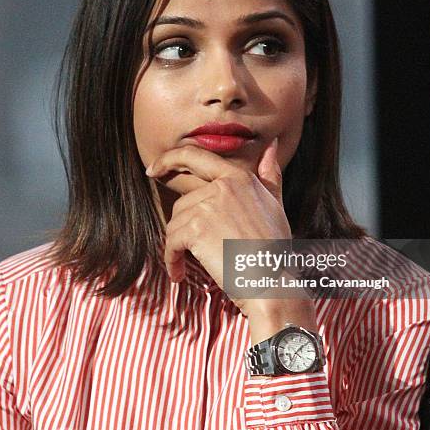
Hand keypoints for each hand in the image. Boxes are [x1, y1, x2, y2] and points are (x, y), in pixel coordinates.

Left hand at [145, 137, 291, 315]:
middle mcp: (223, 186)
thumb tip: (271, 146)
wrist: (272, 282)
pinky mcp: (196, 229)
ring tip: (189, 265)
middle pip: (184, 202)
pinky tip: (179, 273)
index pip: (195, 156)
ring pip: (175, 223)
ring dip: (179, 247)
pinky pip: (171, 242)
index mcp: (239, 177)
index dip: (169, 159)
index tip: (153, 169)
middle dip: (184, 227)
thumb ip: (269, 175)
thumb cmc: (274, 249)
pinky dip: (172, 260)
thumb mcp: (276, 205)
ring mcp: (208, 206)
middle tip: (185, 248)